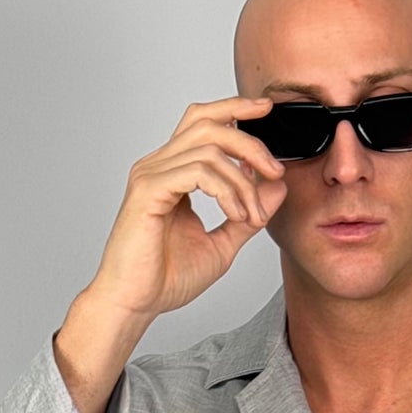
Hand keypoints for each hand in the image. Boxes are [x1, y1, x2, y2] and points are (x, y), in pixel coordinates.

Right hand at [81, 94, 288, 332]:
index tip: (265, 110)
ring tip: (252, 214)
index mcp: (172, 171)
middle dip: (250, 143)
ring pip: (209, 149)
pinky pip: (198, 172)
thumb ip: (248, 215)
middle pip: (210, 125)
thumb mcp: (222, 244)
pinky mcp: (149, 190)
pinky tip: (236, 216)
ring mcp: (151, 174)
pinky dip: (226, 191)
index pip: (203, 122)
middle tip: (274, 171)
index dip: (234, 109)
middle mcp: (159, 165)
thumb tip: (277, 186)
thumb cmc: (166, 278)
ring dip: (242, 180)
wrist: (134, 304)